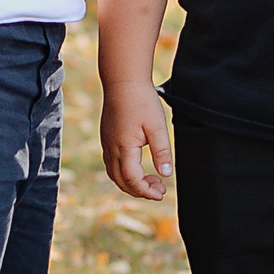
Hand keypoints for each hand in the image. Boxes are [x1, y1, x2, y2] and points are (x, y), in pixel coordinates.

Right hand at [102, 83, 174, 199]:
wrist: (123, 81)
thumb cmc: (142, 101)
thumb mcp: (157, 127)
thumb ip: (162, 152)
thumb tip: (166, 175)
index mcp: (124, 148)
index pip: (132, 180)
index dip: (146, 191)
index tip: (162, 193)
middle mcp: (111, 149)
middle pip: (121, 182)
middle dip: (140, 190)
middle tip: (160, 190)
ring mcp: (106, 144)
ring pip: (115, 175)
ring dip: (131, 183)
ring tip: (152, 180)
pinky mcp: (106, 139)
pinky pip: (112, 165)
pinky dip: (124, 174)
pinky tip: (138, 167)